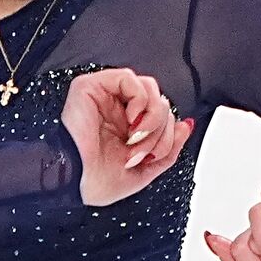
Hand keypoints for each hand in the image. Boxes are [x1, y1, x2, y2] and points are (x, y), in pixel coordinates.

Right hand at [61, 67, 194, 206]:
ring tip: (136, 135)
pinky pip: (128, 78)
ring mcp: (104, 96)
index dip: (167, 134)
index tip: (155, 155)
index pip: (161, 114)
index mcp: (126, 127)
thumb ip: (169, 148)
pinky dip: (139, 99)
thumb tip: (186, 126)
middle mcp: (116, 109)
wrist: (74, 182)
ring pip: (148, 87)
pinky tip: (130, 119)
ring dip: (152, 116)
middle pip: (159, 101)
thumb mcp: (145, 169)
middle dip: (159, 131)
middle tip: (141, 150)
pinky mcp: (90, 86)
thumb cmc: (97, 181)